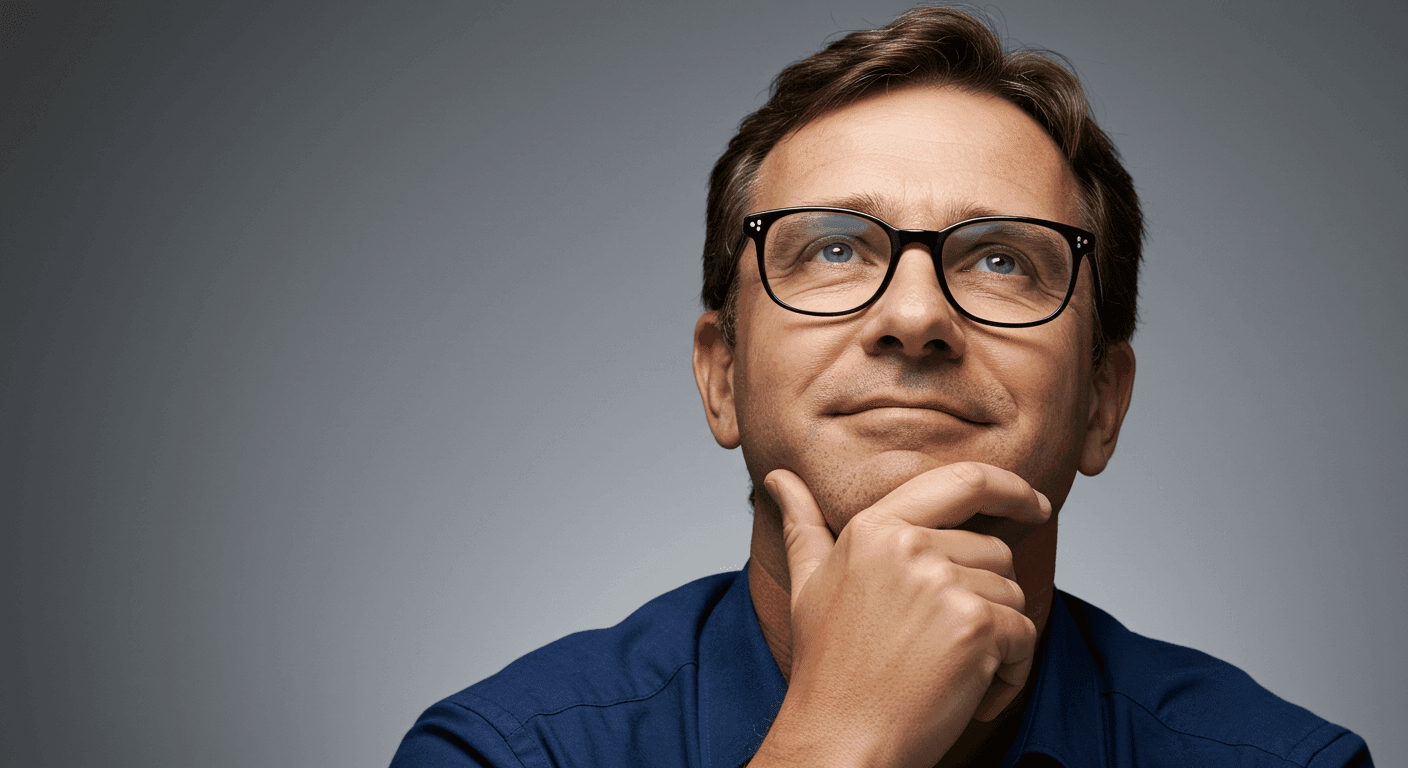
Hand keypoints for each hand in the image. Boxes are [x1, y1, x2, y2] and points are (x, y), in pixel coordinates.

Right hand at [749, 462, 1050, 767]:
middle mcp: (909, 547)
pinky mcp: (975, 626)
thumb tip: (778, 478)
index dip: (1009, 486)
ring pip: (1013, 594)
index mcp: (874, 528)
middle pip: (995, 548)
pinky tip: (971, 695)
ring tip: (949, 670)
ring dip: (999, 639)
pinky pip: (1025, 635)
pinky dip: (1011, 673)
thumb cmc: (827, 669)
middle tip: (944, 644)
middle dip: (987, 596)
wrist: (839, 742)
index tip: (1035, 503)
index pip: (961, 481)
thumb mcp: (808, 584)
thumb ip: (803, 524)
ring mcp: (943, 584)